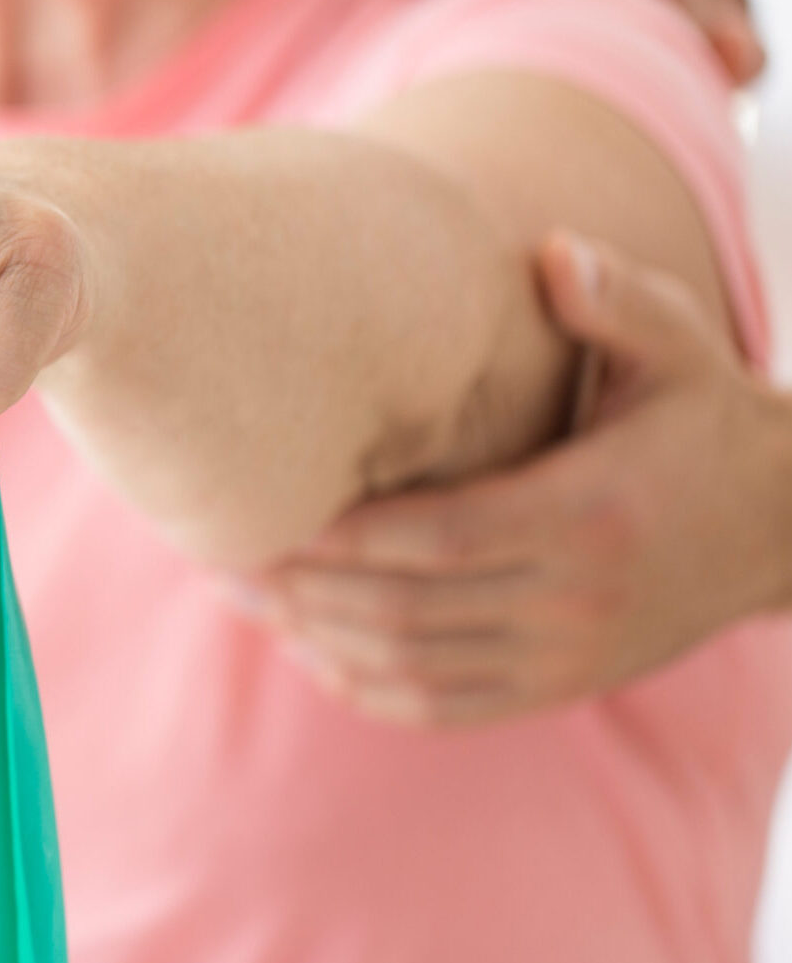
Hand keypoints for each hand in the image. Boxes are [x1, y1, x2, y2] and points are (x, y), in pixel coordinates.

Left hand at [244, 232, 791, 725]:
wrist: (785, 528)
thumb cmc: (705, 421)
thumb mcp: (680, 348)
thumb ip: (614, 303)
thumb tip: (551, 255)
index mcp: (590, 511)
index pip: (441, 538)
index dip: (346, 536)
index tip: (270, 511)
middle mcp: (576, 597)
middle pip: (407, 609)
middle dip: (305, 590)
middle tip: (226, 557)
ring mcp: (567, 656)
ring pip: (412, 666)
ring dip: (318, 639)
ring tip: (247, 597)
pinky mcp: (560, 688)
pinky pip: (442, 707)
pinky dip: (366, 687)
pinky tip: (310, 649)